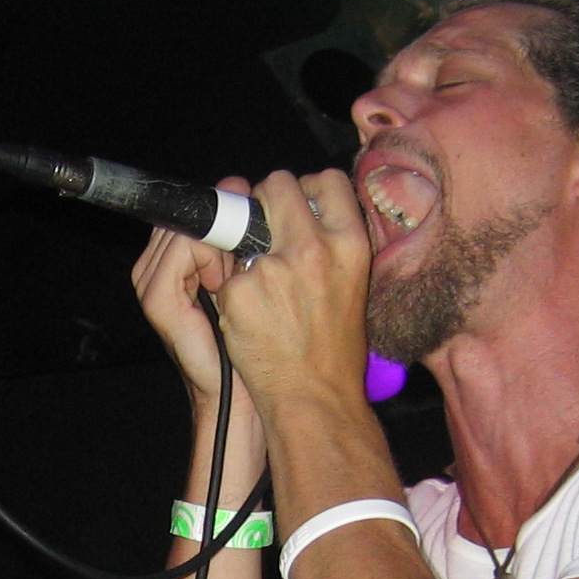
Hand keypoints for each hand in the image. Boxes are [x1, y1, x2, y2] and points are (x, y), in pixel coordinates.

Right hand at [131, 173, 257, 405]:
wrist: (243, 395)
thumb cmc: (252, 343)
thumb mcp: (248, 278)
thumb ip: (237, 236)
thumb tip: (239, 185)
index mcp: (174, 261)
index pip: (190, 211)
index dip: (220, 209)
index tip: (248, 224)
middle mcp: (156, 268)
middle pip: (184, 215)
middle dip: (220, 225)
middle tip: (243, 257)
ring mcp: (152, 283)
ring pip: (184, 228)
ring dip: (217, 243)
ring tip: (232, 275)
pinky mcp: (158, 299)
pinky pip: (183, 250)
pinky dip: (208, 257)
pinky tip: (223, 280)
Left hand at [204, 169, 373, 415]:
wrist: (316, 399)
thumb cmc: (336, 350)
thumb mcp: (353, 285)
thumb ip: (333, 244)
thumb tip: (306, 211)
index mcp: (351, 243)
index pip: (327, 180)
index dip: (307, 189)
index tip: (297, 206)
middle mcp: (314, 248)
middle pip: (277, 185)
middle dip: (265, 201)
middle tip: (262, 231)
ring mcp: (272, 269)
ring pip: (242, 224)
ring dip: (242, 244)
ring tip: (258, 281)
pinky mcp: (239, 292)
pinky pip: (225, 270)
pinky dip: (230, 287)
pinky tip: (246, 311)